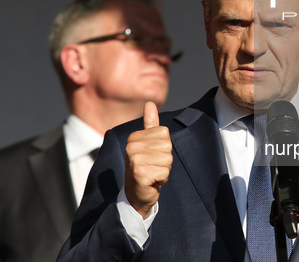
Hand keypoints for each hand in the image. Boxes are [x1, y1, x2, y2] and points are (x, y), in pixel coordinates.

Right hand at [125, 101, 172, 217]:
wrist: (136, 195)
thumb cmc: (145, 167)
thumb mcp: (147, 144)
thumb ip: (150, 124)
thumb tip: (150, 103)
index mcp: (134, 137)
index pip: (165, 133)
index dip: (163, 148)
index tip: (152, 156)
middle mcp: (131, 146)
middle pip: (167, 146)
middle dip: (165, 160)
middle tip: (153, 167)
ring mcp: (134, 160)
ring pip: (168, 159)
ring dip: (164, 170)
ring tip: (152, 174)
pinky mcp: (140, 174)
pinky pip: (165, 172)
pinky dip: (162, 180)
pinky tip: (151, 182)